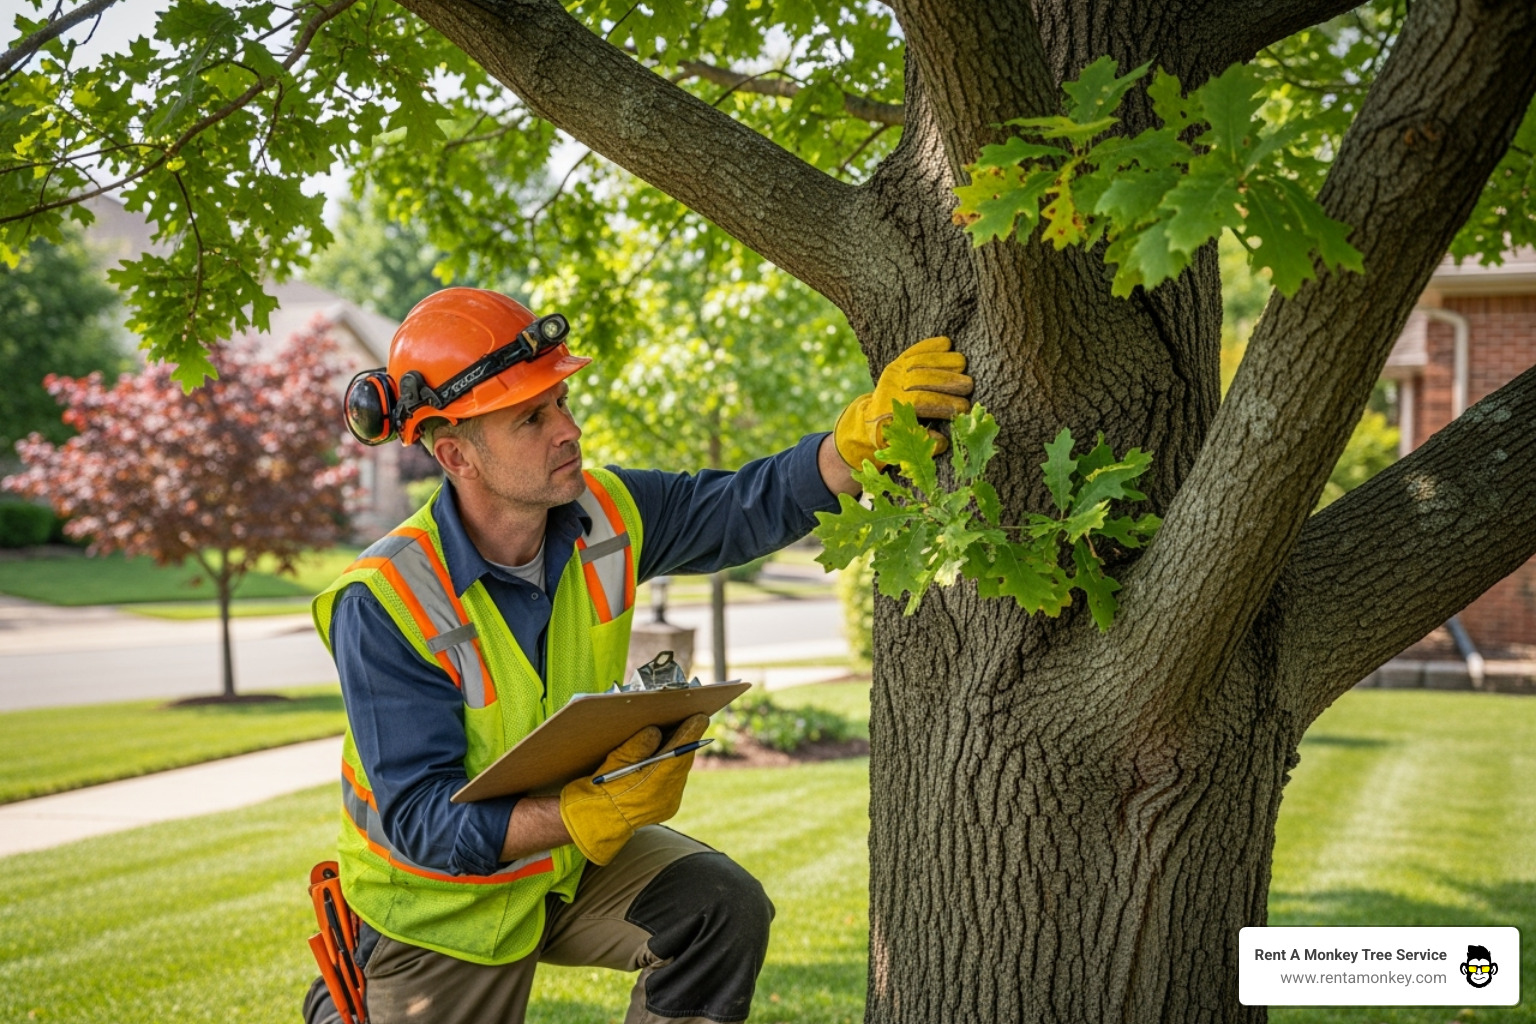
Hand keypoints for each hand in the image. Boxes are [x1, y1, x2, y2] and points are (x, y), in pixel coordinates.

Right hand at [558, 714, 708, 865]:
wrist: (595, 823)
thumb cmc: (600, 790)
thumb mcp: (614, 763)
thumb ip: (636, 746)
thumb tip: (655, 731)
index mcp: (653, 784)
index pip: (678, 753)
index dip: (690, 733)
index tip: (700, 717)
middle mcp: (666, 795)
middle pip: (682, 761)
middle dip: (686, 741)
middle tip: (692, 720)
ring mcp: (669, 803)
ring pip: (680, 771)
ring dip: (679, 754)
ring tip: (679, 734)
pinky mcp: (668, 807)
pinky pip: (675, 781)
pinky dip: (672, 767)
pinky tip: (667, 755)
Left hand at [834, 336, 973, 469]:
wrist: (871, 418)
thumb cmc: (892, 436)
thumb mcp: (903, 446)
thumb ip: (923, 444)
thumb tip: (943, 441)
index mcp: (891, 410)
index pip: (921, 402)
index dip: (944, 403)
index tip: (964, 407)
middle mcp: (890, 388)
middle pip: (920, 379)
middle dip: (947, 380)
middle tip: (969, 385)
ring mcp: (893, 373)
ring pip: (918, 361)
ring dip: (942, 361)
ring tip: (963, 364)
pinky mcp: (896, 363)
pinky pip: (914, 350)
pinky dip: (930, 345)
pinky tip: (947, 343)